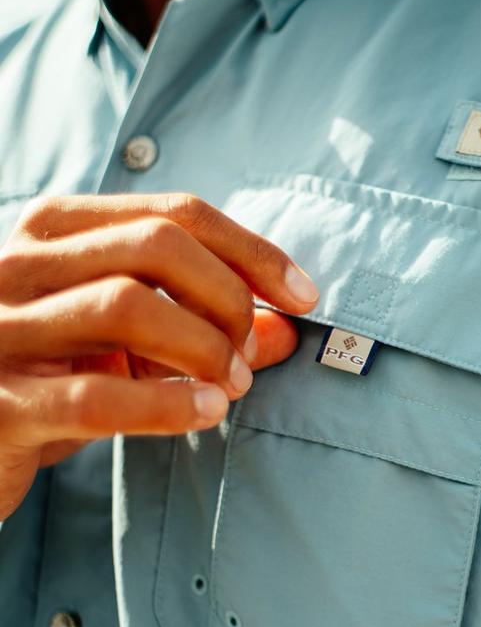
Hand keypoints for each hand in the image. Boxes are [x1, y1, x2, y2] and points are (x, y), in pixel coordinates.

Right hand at [0, 192, 318, 520]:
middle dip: (229, 297)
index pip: (175, 213)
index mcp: (53, 230)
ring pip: (128, 306)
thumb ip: (202, 326)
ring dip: (203, 347)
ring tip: (228, 386)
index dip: (252, 251)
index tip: (304, 294)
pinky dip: (167, 403)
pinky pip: (96, 394)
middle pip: (157, 245)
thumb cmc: (50, 378)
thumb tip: (287, 328)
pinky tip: (205, 412)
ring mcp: (0, 329)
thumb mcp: (126, 343)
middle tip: (250, 353)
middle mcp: (19, 263)